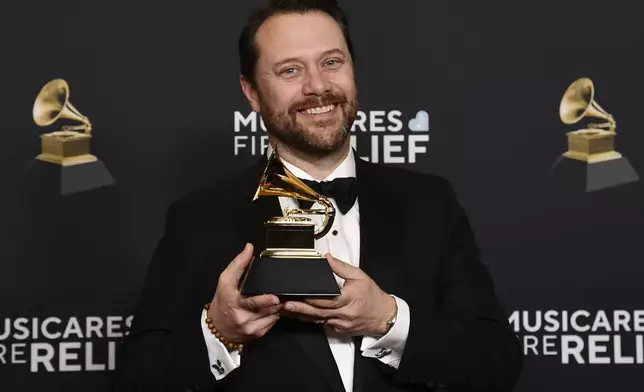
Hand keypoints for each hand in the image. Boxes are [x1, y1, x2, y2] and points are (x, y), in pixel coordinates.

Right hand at [207, 243, 282, 342]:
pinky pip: (273, 322)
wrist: (218, 328)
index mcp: (234, 301)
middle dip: (276, 301)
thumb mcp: (225, 281)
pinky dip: (274, 314)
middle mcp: (242, 316)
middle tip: (280, 295)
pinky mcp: (258, 334)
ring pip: (273, 315)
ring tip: (274, 300)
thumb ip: (238, 264)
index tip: (274, 297)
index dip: (264, 300)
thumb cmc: (223, 301)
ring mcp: (251, 327)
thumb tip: (249, 247)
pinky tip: (269, 310)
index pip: (251, 302)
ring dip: (276, 307)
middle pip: (267, 308)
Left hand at [282, 254, 396, 335]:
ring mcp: (340, 323)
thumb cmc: (372, 296)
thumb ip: (341, 267)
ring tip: (286, 310)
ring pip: (317, 320)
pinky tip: (300, 315)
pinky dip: (310, 319)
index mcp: (348, 299)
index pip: (325, 300)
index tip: (297, 294)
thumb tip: (327, 258)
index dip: (310, 298)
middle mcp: (343, 313)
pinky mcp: (339, 329)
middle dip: (300, 308)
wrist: (384, 316)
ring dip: (301, 315)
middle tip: (285, 305)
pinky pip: (322, 324)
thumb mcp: (359, 276)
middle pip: (317, 312)